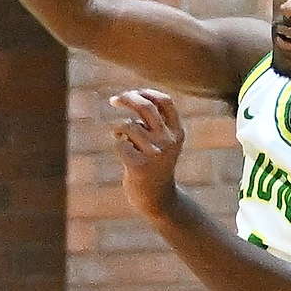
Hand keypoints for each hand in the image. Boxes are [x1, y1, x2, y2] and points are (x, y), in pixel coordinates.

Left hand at [107, 88, 187, 204]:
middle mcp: (169, 142)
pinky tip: (126, 155)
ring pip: (129, 126)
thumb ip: (153, 122)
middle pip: (145, 108)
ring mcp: (154, 154)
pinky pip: (120, 143)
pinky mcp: (139, 166)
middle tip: (113, 100)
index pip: (165, 102)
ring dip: (121, 130)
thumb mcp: (162, 142)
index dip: (148, 93)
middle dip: (127, 99)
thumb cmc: (154, 165)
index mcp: (177, 133)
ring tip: (125, 141)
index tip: (135, 92)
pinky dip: (118, 144)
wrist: (157, 198)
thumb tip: (131, 97)